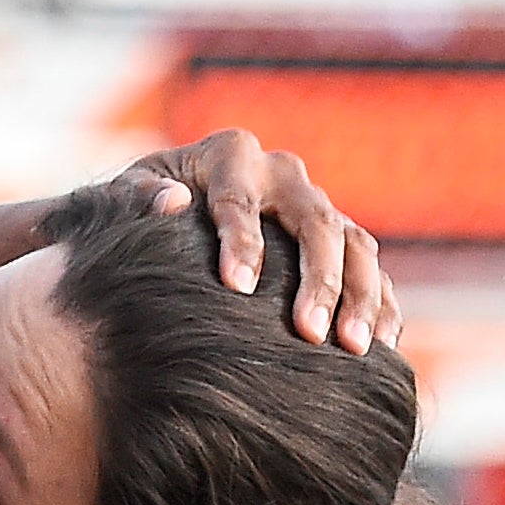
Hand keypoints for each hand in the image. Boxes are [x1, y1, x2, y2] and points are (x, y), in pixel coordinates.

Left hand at [111, 128, 398, 354]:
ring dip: (359, 298)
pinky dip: (380, 307)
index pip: (239, 199)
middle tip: (308, 333)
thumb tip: (172, 203)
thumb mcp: (124, 196)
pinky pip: (372, 270)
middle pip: (316, 223)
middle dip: (318, 280)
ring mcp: (317, 205)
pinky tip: (380, 349)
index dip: (242, 242)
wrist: (168, 214)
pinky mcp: (339, 240)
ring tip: (354, 350)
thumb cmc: (139, 209)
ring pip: (356, 246)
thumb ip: (136, 196)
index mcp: (230, 154)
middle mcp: (283, 174)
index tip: (237, 287)